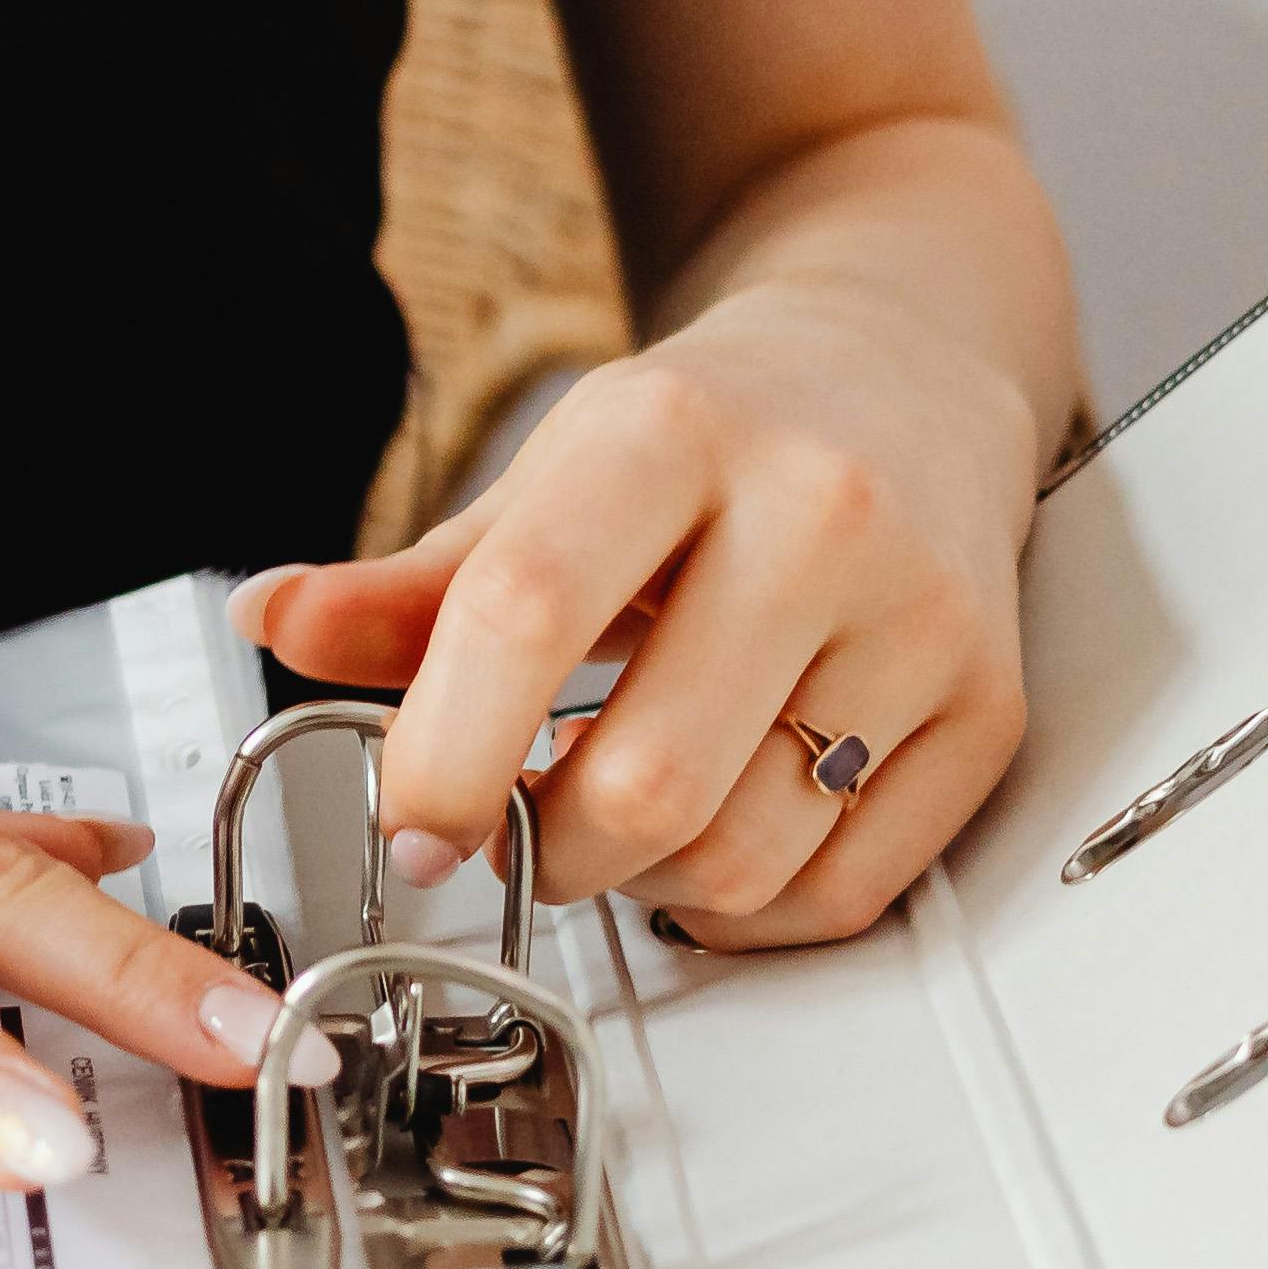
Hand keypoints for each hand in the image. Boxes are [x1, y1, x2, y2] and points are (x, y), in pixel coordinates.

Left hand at [236, 277, 1052, 949]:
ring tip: (625, 813)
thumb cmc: (718, 429)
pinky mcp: (989, 706)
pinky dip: (752, 909)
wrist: (909, 359)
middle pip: (647, 784)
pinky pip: (845, 893)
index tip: (416, 827)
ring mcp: (920, 617)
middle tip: (522, 828)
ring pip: (743, 860)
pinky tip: (721, 833)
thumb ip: (413, 577)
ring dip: (649, 886)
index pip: (528, 612)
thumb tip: (278, 621)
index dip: (446, 755)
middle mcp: (820, 513)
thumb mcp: (553, 472)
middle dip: (552, 849)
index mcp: (675, 433)